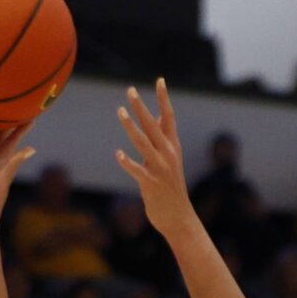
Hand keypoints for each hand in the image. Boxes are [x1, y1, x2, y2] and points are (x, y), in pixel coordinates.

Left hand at [113, 78, 197, 235]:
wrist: (178, 217)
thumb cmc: (170, 187)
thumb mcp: (169, 160)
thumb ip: (160, 139)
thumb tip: (154, 118)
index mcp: (173, 147)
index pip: (169, 117)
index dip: (164, 99)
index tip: (160, 80)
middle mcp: (168, 154)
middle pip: (153, 126)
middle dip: (141, 107)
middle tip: (130, 90)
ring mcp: (160, 169)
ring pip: (143, 143)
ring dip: (131, 127)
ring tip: (120, 112)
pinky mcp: (151, 184)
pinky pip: (137, 171)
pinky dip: (127, 163)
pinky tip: (118, 154)